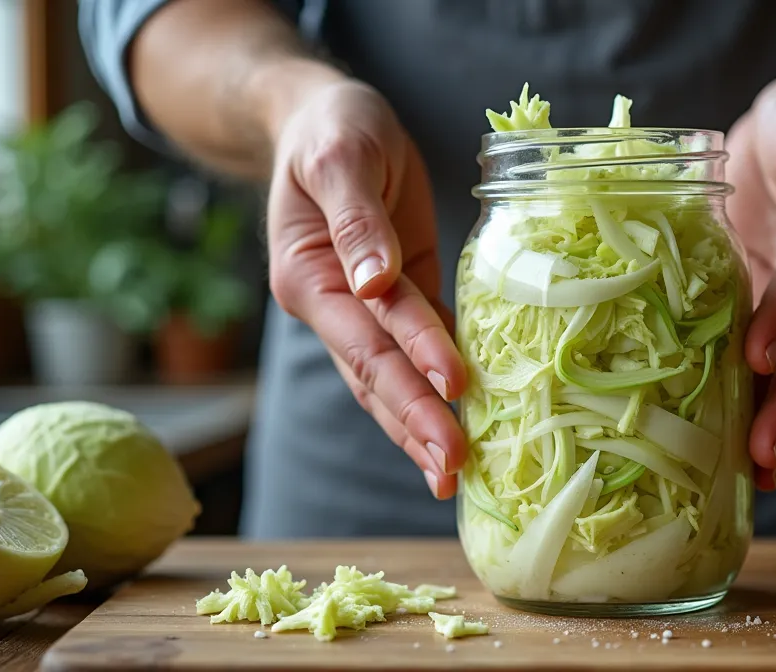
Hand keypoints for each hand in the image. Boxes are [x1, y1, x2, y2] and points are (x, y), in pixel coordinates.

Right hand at [265, 80, 468, 498]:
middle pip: (377, 376)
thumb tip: (374, 282)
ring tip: (454, 474)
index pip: (366, 332)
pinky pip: (421, 352)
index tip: (452, 391)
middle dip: (415, 423)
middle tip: (454, 470)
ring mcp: (367, 312)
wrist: (332, 120)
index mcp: (308, 279)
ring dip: (422, 427)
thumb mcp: (340, 157)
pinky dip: (440, 388)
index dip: (410, 362)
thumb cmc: (332, 130)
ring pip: (394, 380)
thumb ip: (355, 219)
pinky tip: (467, 423)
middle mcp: (334, 308)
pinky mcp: (405, 299)